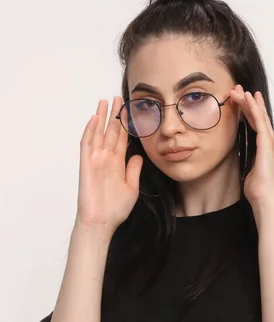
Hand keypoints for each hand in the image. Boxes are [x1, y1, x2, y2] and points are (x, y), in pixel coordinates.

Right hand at [75, 96, 142, 234]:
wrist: (102, 222)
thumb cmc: (115, 209)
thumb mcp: (132, 187)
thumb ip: (134, 170)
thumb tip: (138, 156)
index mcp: (117, 164)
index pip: (121, 139)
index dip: (125, 125)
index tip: (129, 111)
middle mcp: (106, 159)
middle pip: (110, 132)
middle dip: (114, 115)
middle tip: (118, 98)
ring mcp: (96, 160)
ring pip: (98, 133)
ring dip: (102, 118)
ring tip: (105, 101)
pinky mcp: (87, 165)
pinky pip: (87, 144)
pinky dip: (90, 131)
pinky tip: (95, 118)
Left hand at [229, 84, 273, 205]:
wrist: (266, 196)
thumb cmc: (258, 187)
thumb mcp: (251, 167)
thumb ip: (250, 157)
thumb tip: (244, 154)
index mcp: (269, 146)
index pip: (259, 123)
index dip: (251, 110)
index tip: (243, 99)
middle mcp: (273, 140)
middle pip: (259, 116)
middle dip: (249, 102)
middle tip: (239, 89)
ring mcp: (272, 140)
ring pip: (258, 115)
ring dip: (247, 102)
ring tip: (237, 90)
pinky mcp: (267, 142)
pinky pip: (260, 120)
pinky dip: (253, 108)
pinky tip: (247, 99)